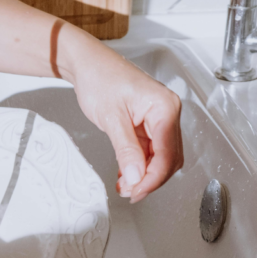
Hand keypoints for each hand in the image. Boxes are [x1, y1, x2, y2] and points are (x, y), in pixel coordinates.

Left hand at [65, 41, 182, 202]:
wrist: (88, 64)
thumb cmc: (99, 79)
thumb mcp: (111, 118)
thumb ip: (126, 150)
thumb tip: (137, 177)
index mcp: (164, 107)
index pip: (167, 154)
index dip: (153, 178)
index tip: (137, 192)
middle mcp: (167, 112)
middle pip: (169, 158)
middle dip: (150, 179)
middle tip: (130, 193)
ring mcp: (159, 118)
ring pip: (160, 157)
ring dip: (145, 174)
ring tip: (125, 186)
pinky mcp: (148, 123)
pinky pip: (149, 150)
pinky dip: (139, 164)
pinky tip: (126, 174)